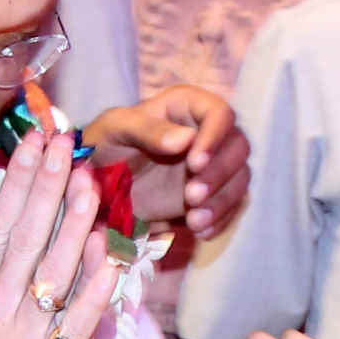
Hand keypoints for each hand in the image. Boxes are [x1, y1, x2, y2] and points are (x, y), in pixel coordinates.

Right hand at [0, 130, 117, 338]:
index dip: (20, 180)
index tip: (35, 143)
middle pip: (29, 234)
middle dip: (49, 183)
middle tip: (66, 142)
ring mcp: (24, 336)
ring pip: (56, 269)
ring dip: (76, 223)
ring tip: (91, 181)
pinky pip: (77, 323)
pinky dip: (95, 290)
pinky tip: (111, 258)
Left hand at [84, 84, 253, 256]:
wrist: (99, 185)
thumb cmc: (105, 145)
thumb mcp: (115, 129)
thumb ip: (147, 129)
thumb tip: (186, 139)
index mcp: (188, 106)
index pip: (220, 114)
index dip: (214, 138)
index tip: (195, 163)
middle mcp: (208, 133)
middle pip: (238, 148)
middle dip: (219, 174)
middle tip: (191, 196)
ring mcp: (214, 165)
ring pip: (240, 179)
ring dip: (222, 201)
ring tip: (194, 221)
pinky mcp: (213, 194)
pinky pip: (231, 206)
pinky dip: (220, 220)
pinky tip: (200, 231)